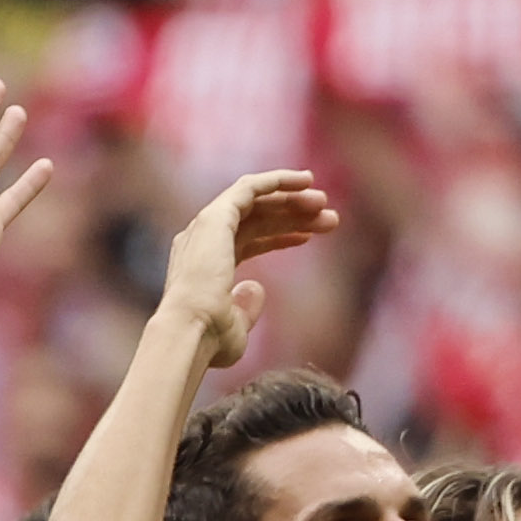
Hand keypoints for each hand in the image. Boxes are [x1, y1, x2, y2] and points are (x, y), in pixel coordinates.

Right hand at [155, 171, 337, 368]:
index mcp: (204, 265)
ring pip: (256, 203)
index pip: (246, 240)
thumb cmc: (209, 340)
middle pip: (256, 219)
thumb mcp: (236, 328)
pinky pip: (249, 188)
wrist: (190, 332)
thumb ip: (246, 308)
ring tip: (324, 203)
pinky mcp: (215, 217)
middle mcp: (201, 241)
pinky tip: (305, 180)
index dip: (279, 236)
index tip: (309, 237)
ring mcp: (206, 227)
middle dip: (293, 216)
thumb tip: (257, 288)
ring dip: (291, 199)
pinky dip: (276, 180)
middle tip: (330, 219)